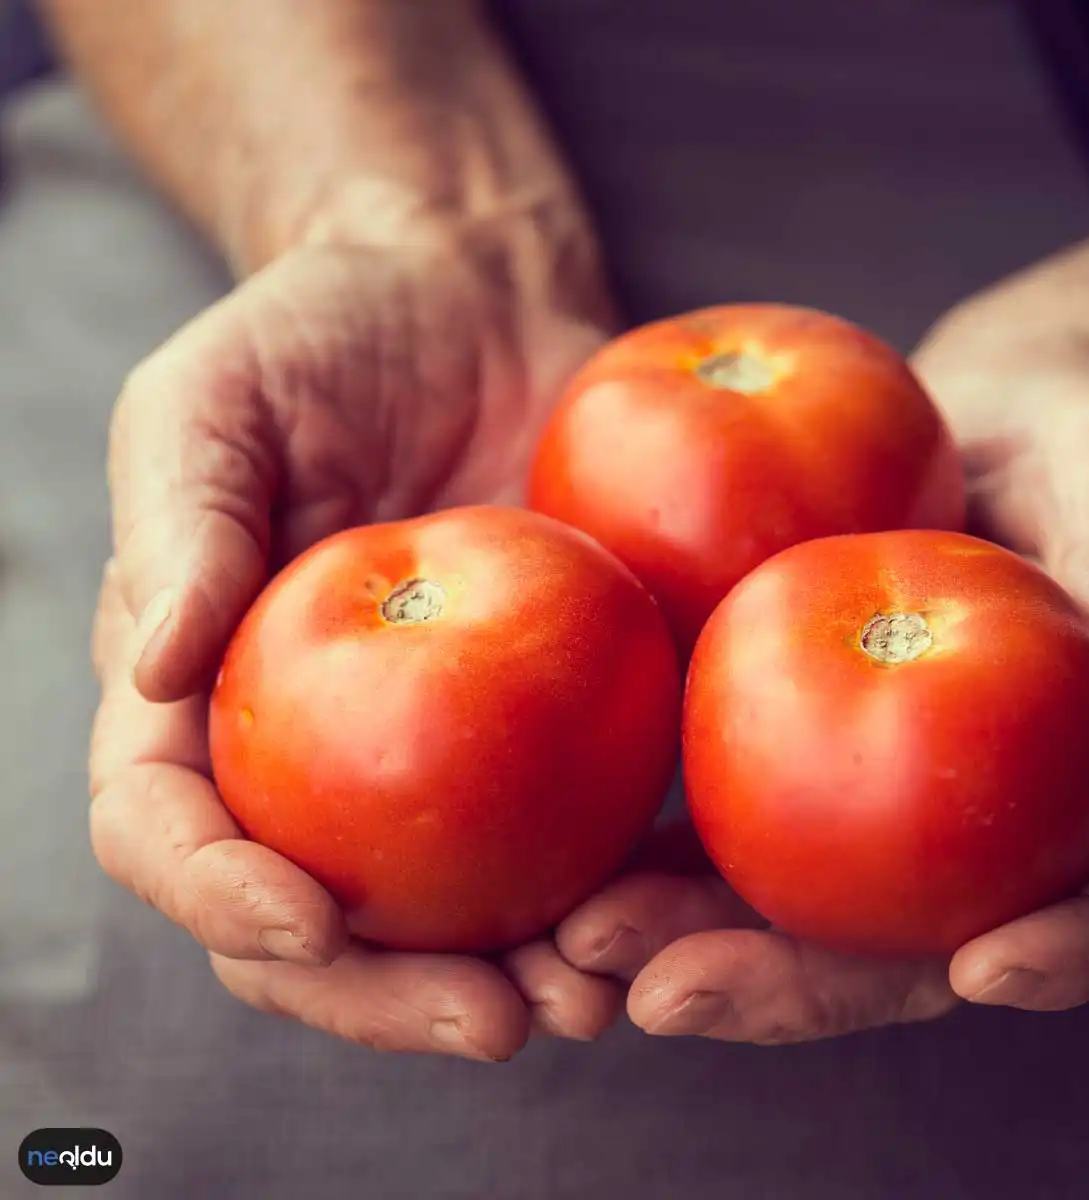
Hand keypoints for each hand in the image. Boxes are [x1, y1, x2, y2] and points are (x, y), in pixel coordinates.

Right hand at [89, 201, 625, 1059]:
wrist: (466, 295)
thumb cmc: (316, 333)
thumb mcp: (212, 401)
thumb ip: (178, 527)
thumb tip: (156, 665)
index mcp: (207, 689)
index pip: (169, 825)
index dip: (219, 895)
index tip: (308, 920)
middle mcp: (313, 746)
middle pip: (317, 919)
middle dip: (386, 993)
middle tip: (490, 1020)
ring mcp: (436, 745)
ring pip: (452, 908)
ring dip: (515, 976)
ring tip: (593, 1000)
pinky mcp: (547, 714)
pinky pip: (574, 820)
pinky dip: (615, 885)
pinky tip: (667, 913)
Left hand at [556, 214, 1088, 1041]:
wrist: (981, 400)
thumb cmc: (1084, 432)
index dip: (1064, 947)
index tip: (984, 969)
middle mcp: (979, 818)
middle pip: (904, 940)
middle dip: (792, 982)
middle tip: (672, 993)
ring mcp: (877, 793)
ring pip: (788, 901)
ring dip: (684, 937)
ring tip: (581, 940)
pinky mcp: (788, 744)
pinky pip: (722, 804)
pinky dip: (648, 844)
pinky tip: (572, 853)